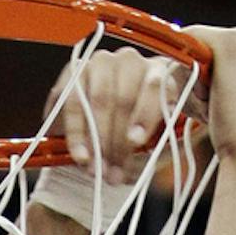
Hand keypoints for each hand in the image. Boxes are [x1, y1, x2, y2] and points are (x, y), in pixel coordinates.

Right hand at [48, 42, 190, 185]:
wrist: (95, 122)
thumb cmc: (131, 131)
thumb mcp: (152, 138)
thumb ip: (160, 141)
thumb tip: (155, 145)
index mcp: (158, 73)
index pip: (156, 87)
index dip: (145, 115)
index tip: (136, 142)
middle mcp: (132, 61)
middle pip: (125, 99)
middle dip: (118, 141)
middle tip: (113, 173)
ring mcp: (104, 61)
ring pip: (101, 99)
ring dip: (98, 140)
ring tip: (96, 169)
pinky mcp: (77, 70)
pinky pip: (75, 101)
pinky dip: (77, 133)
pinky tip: (80, 155)